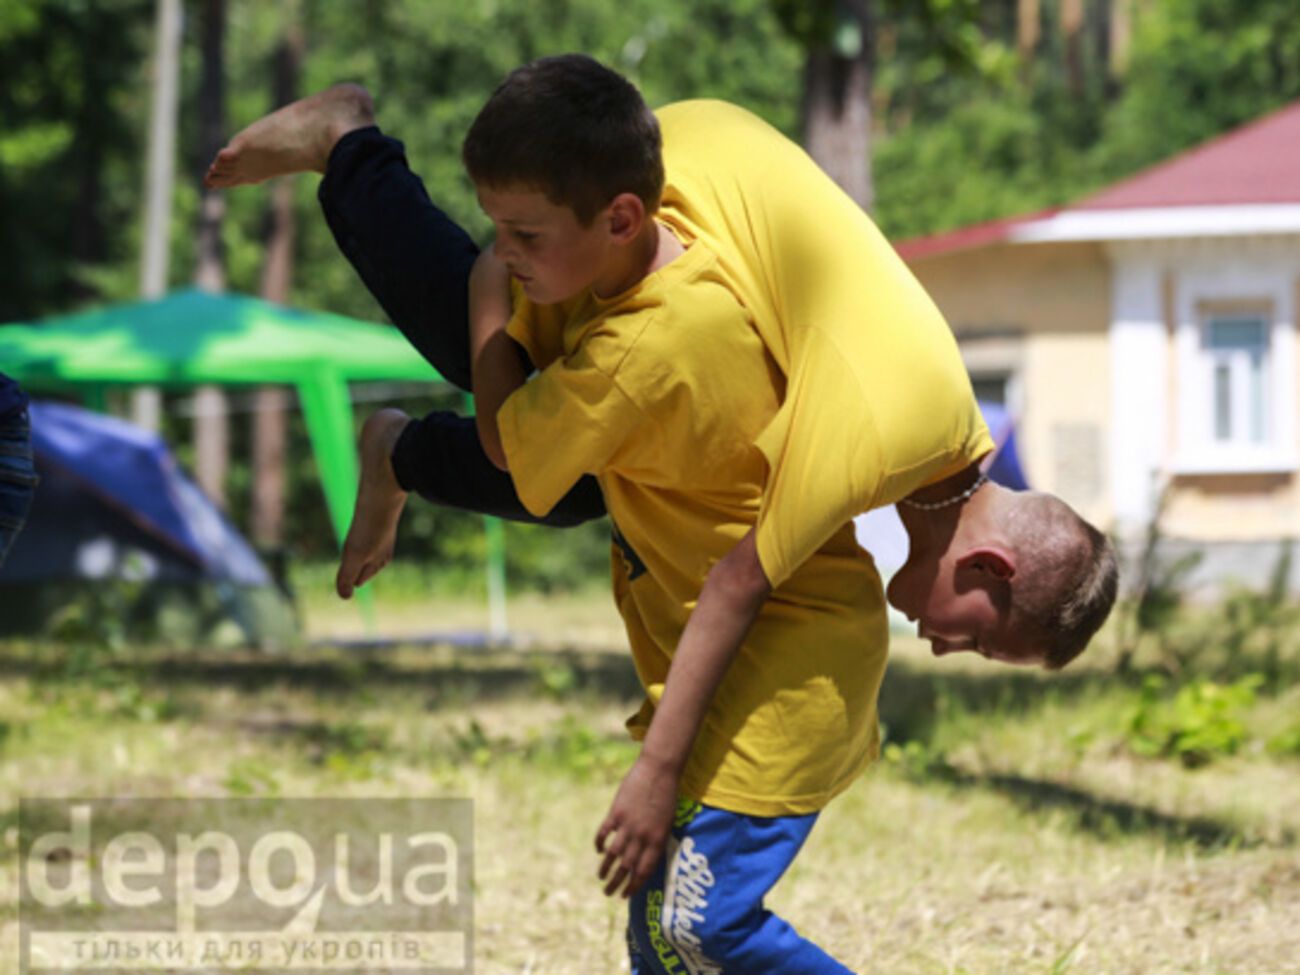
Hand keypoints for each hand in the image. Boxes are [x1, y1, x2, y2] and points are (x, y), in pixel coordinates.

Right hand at [594, 757, 678, 897]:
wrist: (659, 770)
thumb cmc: (667, 795)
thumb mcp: (667, 821)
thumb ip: (655, 839)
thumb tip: (645, 856)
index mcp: (658, 840)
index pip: (644, 871)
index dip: (634, 886)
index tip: (626, 896)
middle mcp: (642, 837)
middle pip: (627, 867)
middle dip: (617, 884)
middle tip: (609, 894)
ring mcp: (628, 825)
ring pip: (613, 854)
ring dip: (605, 869)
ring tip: (600, 878)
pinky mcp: (616, 813)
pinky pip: (605, 833)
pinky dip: (600, 843)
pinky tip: (599, 850)